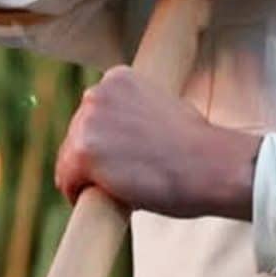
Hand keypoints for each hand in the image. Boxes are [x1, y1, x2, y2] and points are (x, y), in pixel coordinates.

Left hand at [54, 66, 259, 219]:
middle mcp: (97, 92)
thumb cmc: (195, 144)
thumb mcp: (161, 107)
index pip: (96, 112)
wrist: (208, 164)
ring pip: (70, 158)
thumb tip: (119, 135)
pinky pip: (67, 181)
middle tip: (123, 175)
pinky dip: (79, 194)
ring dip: (87, 176)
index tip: (123, 154)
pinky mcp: (82, 153)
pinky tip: (103, 198)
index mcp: (118, 77)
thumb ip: (134, 112)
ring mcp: (88, 122)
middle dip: (94, 156)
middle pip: (78, 133)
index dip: (107, 138)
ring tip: (118, 187)